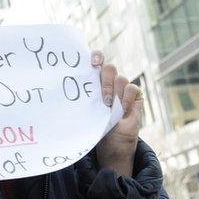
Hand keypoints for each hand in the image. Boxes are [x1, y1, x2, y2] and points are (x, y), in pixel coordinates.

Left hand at [93, 51, 141, 175]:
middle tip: (102, 98)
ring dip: (115, 93)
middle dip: (105, 80)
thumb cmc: (94, 125)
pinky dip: (127, 99)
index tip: (93, 62)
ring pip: (121, 78)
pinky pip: (132, 88)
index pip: (97, 60)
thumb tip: (63, 88)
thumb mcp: (86, 109)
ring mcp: (122, 88)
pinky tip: (122, 110)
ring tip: (109, 107)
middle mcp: (109, 82)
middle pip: (109, 68)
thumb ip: (83, 96)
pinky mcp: (135, 96)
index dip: (97, 56)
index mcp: (94, 81)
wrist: (112, 142)